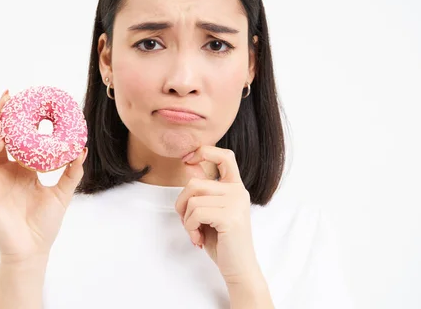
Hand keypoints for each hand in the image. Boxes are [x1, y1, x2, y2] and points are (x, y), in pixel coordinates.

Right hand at [0, 90, 87, 264]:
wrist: (33, 249)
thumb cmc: (45, 223)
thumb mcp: (62, 192)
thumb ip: (71, 171)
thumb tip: (82, 148)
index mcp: (20, 167)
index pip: (15, 137)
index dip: (16, 118)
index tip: (23, 99)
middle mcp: (5, 169)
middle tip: (7, 96)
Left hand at [174, 146, 263, 286]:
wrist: (239, 269)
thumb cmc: (222, 242)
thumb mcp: (210, 212)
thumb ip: (203, 192)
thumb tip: (190, 167)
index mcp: (235, 188)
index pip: (225, 156)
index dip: (205, 151)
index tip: (188, 159)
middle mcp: (238, 191)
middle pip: (194, 183)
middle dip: (182, 204)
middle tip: (188, 223)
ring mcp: (235, 202)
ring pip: (192, 199)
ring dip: (186, 219)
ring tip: (196, 232)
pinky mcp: (230, 216)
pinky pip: (195, 213)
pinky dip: (189, 227)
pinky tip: (198, 238)